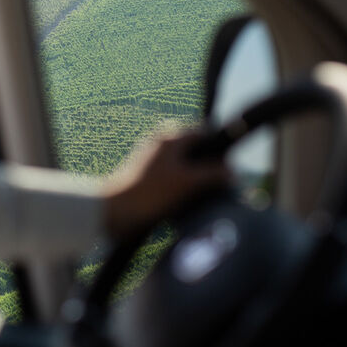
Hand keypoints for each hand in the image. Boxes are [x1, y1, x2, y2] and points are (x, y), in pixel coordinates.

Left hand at [102, 128, 230, 240]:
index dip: (221, 150)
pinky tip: (187, 206)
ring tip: (203, 199)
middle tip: (220, 187)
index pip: (206, 134)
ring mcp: (155, 162)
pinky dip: (184, 191)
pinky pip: (175, 181)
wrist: (113, 213)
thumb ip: (214, 174)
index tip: (230, 170)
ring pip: (187, 168)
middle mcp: (162, 145)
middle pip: (198, 152)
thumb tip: (234, 172)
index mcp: (171, 138)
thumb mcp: (188, 182)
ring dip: (198, 183)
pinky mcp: (150, 180)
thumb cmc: (149, 193)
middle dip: (210, 169)